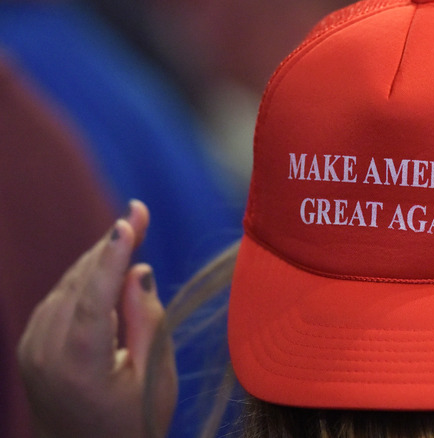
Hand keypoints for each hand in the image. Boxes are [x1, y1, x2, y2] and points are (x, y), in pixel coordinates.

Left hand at [17, 200, 176, 437]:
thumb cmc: (132, 424)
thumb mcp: (154, 378)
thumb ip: (146, 321)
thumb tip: (138, 270)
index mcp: (79, 366)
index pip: (94, 297)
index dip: (113, 255)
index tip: (129, 220)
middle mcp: (45, 352)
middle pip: (79, 282)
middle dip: (110, 245)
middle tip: (138, 212)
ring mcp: (32, 347)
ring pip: (68, 285)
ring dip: (100, 260)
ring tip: (131, 233)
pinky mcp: (30, 343)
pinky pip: (59, 297)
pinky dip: (85, 279)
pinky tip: (108, 270)